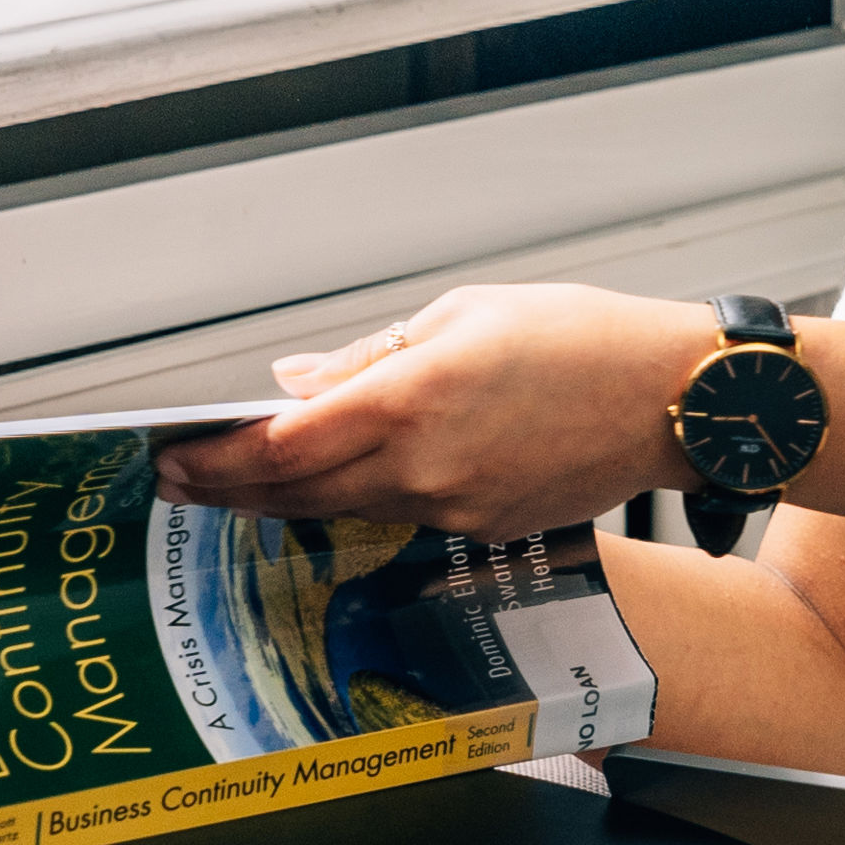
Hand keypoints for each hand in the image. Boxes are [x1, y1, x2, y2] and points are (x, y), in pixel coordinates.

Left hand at [151, 284, 722, 533]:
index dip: (215, 458)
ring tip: (235, 483)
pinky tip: (333, 482)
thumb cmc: (582, 340)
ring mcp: (453, 508)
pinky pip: (398, 515)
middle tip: (175, 481)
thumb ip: (368, 358)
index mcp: (413, 399)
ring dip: (282, 499)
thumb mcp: (463, 316)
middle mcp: (425, 467)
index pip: (281, 446)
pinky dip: (353, 499)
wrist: (673, 401)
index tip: (171, 455)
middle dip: (226, 490)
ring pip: (341, 510)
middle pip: (295, 493)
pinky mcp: (481, 528)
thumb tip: (291, 382)